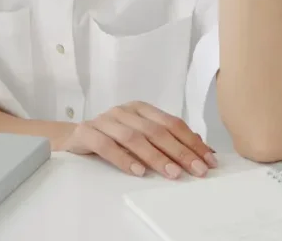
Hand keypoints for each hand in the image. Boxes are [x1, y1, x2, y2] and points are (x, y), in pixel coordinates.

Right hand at [53, 100, 217, 177]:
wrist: (73, 137)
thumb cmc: (112, 138)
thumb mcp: (140, 136)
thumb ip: (166, 140)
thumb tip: (200, 148)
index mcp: (140, 109)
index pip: (171, 123)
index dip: (191, 141)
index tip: (208, 159)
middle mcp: (124, 111)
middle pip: (156, 130)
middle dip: (180, 151)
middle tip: (196, 169)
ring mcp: (105, 120)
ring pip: (134, 137)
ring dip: (156, 156)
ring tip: (172, 173)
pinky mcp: (87, 132)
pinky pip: (106, 145)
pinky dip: (124, 159)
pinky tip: (137, 171)